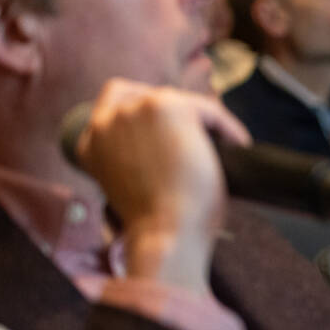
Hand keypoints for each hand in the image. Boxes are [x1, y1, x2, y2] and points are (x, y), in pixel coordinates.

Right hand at [74, 79, 250, 292]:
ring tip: (225, 145)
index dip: (148, 116)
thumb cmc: (158, 226)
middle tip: (203, 135)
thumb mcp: (131, 187)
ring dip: (204, 121)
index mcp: (90, 144)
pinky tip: (239, 146)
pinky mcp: (169, 106)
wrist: (166, 234)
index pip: (114, 105)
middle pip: (146, 95)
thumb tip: (171, 144)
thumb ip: (134, 158)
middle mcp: (106, 121)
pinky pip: (210, 109)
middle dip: (175, 111)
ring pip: (180, 101)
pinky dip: (228, 128)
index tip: (174, 134)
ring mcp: (135, 110)